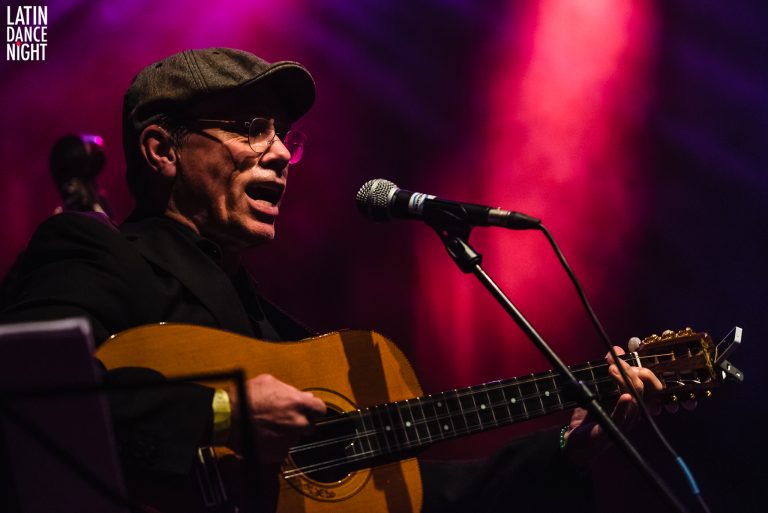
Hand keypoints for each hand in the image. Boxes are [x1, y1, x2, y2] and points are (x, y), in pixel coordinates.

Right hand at [226, 374, 326, 462]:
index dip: (313, 410)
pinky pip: (282, 449)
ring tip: (269, 426)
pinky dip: (275, 444)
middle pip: (309, 426)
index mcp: (298, 403)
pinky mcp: (277, 453)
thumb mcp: (269, 382)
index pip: (320, 409)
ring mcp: (288, 439)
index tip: (308, 411)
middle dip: (300, 422)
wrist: (226, 418)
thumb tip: (302, 396)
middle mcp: (297, 423)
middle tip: (285, 419)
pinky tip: (264, 436)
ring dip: (286, 433)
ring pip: (294, 437)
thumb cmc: (246, 397)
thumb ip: (290, 390)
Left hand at [562, 345, 662, 465]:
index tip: (616, 353)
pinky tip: (625, 397)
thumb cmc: (590, 414)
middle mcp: (633, 411)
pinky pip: (624, 418)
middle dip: (630, 370)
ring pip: (635, 399)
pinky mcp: (614, 431)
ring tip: (611, 370)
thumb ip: (609, 372)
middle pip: (643, 387)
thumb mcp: (599, 389)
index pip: (647, 381)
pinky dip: (625, 406)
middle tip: (611, 363)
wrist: (575, 439)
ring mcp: (626, 422)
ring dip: (625, 382)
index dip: (636, 365)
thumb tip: (616, 349)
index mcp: (633, 401)